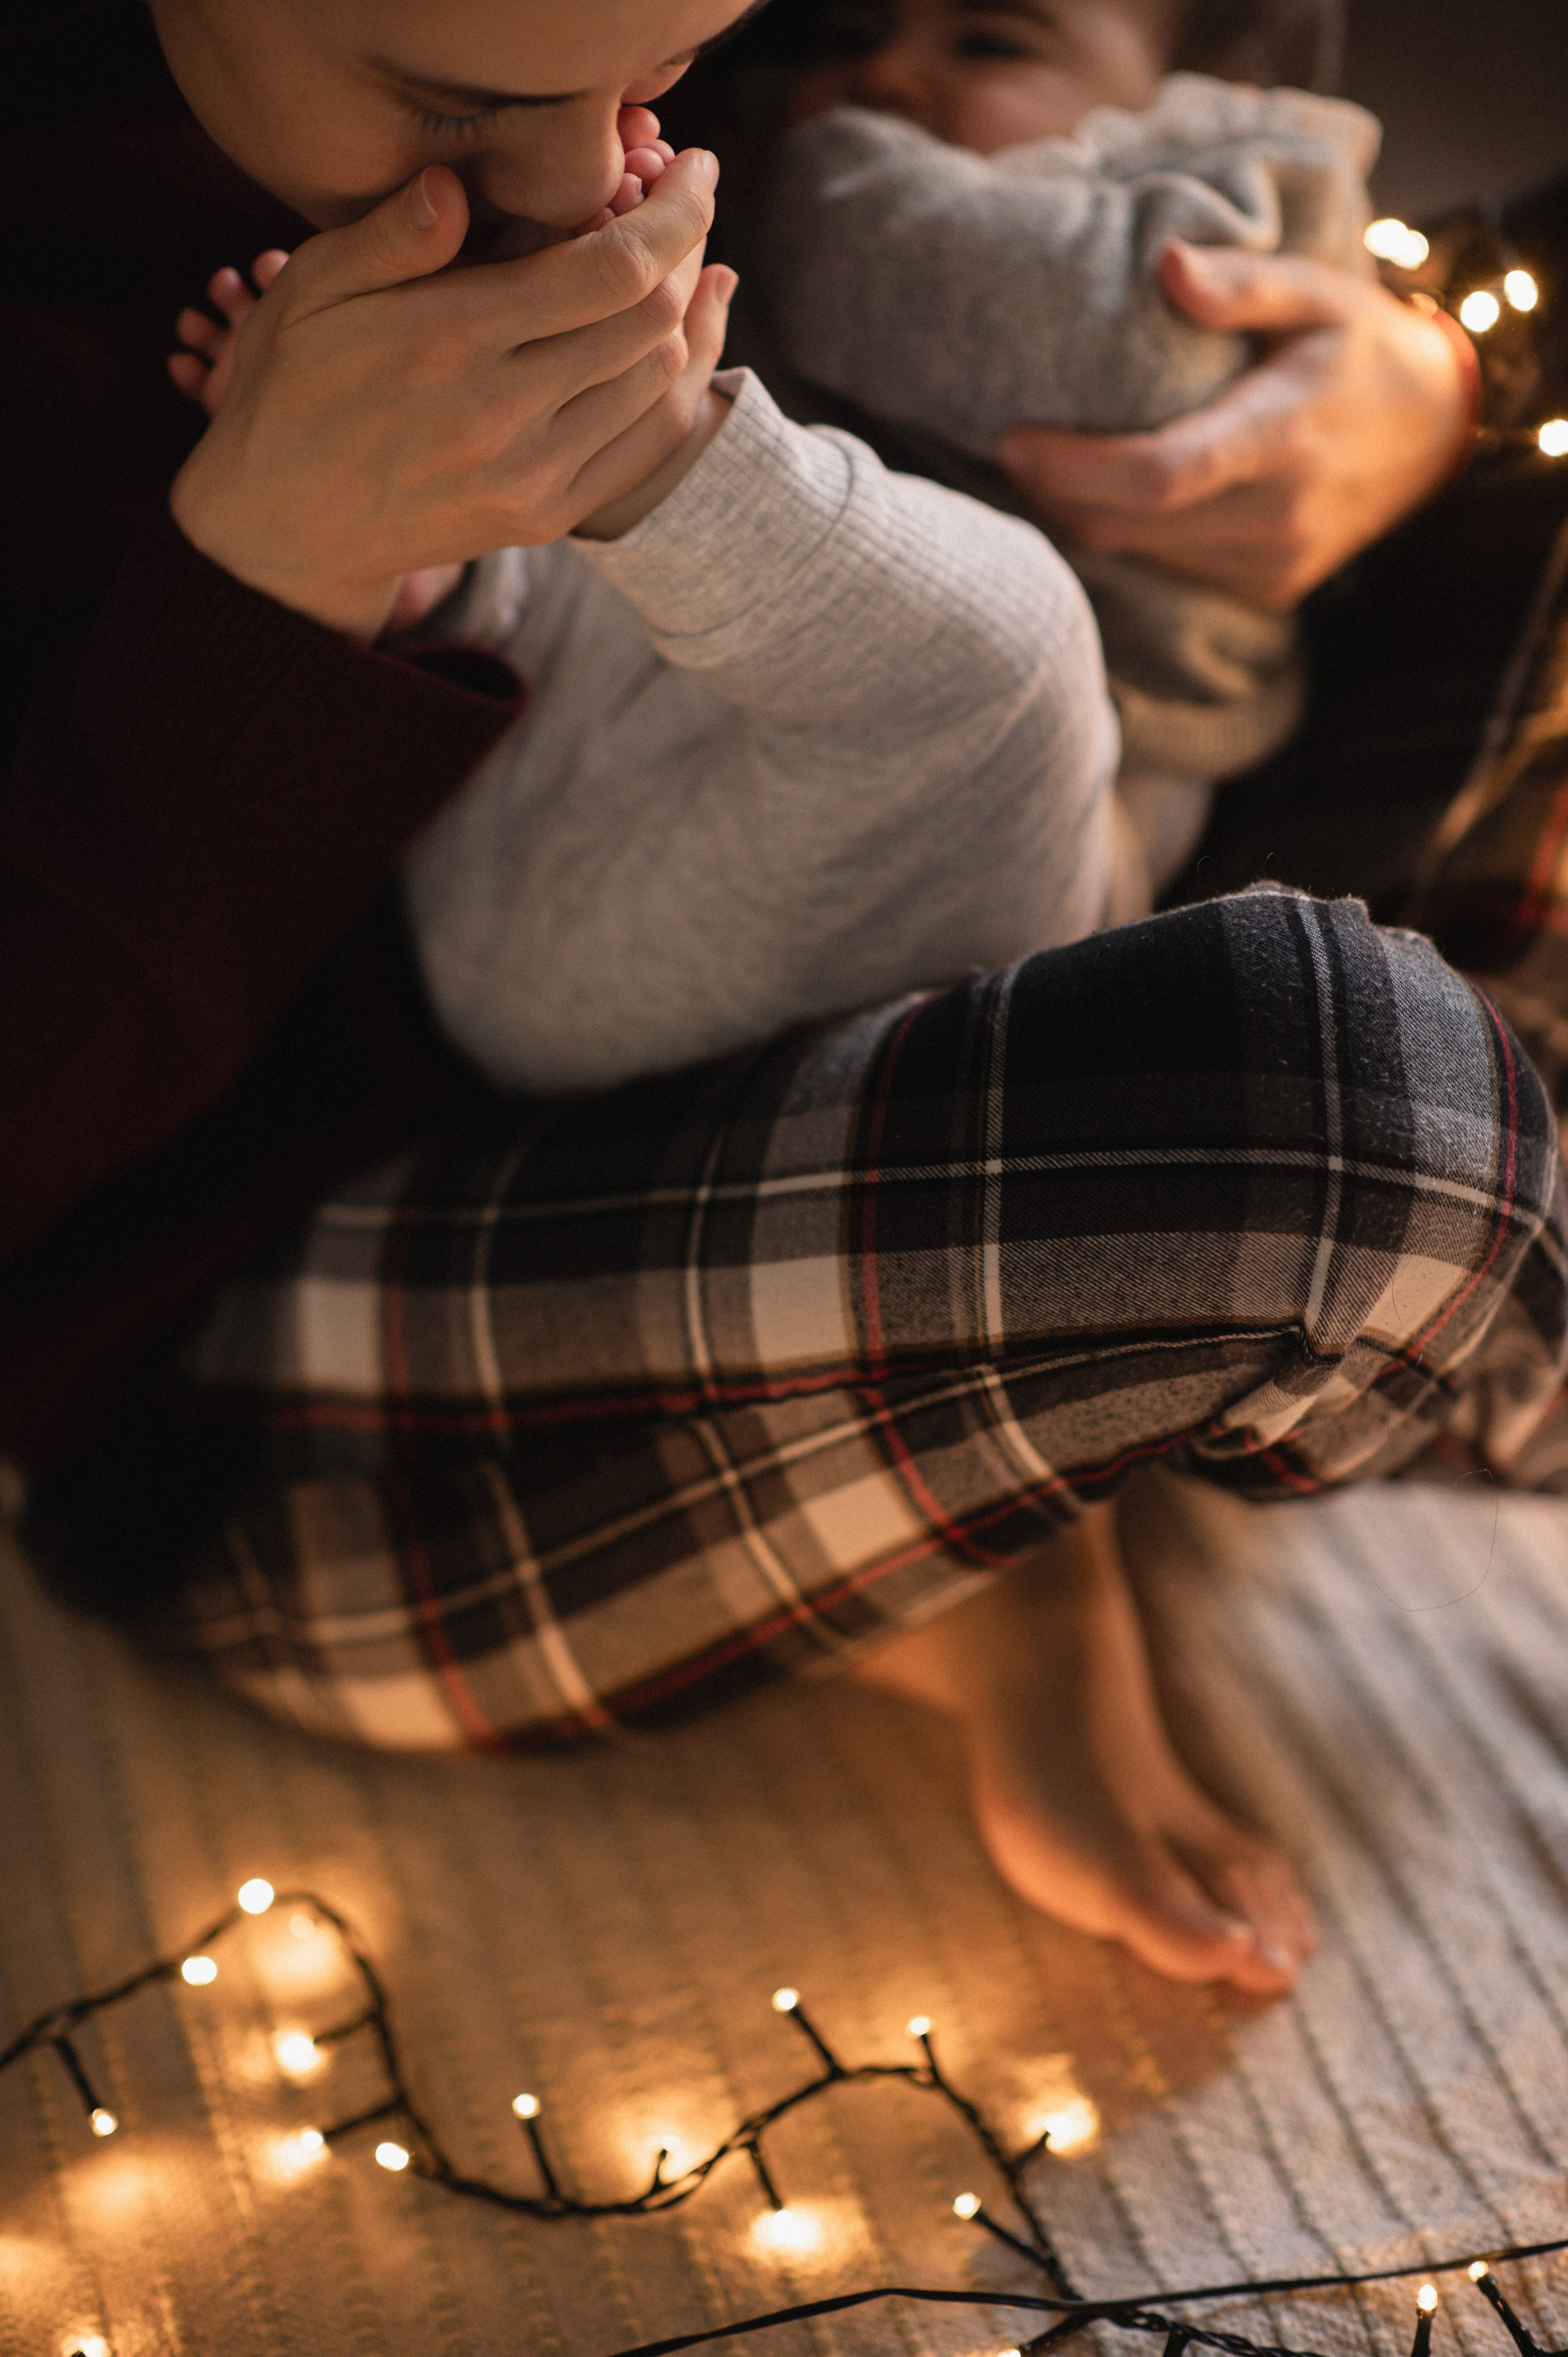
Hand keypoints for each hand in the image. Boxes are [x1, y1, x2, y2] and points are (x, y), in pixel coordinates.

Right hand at [169, 148, 728, 639]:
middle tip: (681, 206)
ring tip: (679, 262)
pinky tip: (678, 335)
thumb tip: (457, 184)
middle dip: (685, 249)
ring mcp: (532, 476)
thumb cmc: (292, 387)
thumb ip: (390, 235)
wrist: (283, 528)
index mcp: (452, 340)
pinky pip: (645, 443)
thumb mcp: (309, 289)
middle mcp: (504, 414)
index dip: (674, 212)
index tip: (691, 168)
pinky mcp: (545, 518)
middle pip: (651, 318)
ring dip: (685, 312)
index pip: (612, 270)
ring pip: (659, 380)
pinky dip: (675, 383)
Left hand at [999, 243, 1471, 611]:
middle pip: (1127, 525)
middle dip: (1057, 493)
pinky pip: (1171, 569)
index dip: (1075, 468)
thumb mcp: (1318, 291)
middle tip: (1010, 449)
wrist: (1436, 432)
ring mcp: (1272, 563)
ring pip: (1140, 554)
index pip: (1159, 474)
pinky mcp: (1267, 588)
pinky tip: (1113, 494)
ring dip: (1086, 516)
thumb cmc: (1360, 348)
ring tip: (1048, 466)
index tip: (1013, 441)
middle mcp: (1276, 515)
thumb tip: (1166, 264)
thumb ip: (1243, 282)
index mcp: (1283, 436)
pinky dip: (1132, 535)